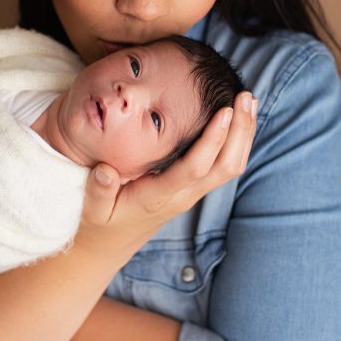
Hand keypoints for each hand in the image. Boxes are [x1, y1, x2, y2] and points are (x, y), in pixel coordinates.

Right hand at [77, 91, 256, 254]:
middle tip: (245, 96)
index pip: (194, 169)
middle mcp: (183, 195)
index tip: (224, 112)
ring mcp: (192, 193)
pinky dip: (237, 141)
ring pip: (231, 166)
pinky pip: (224, 166)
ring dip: (244, 133)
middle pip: (225, 166)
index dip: (212, 141)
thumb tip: (105, 172)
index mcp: (159, 197)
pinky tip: (239, 118)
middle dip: (239, 131)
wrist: (111, 244)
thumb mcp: (92, 211)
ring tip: (248, 100)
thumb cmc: (101, 222)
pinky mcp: (194, 188)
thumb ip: (98, 192)